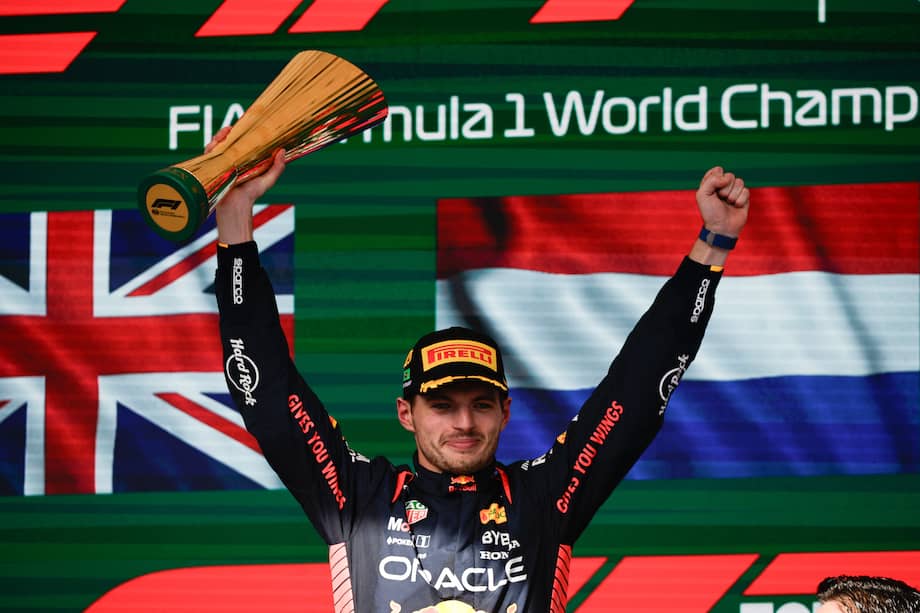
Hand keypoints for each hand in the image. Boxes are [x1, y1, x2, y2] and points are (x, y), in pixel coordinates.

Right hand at [210, 126, 286, 243]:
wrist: (236, 206)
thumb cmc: (252, 195)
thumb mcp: (268, 180)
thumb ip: (277, 168)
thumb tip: (283, 151)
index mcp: (246, 160)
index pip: (244, 143)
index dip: (244, 133)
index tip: (248, 124)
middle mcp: (233, 160)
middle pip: (229, 141)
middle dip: (230, 132)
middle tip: (234, 126)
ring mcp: (222, 163)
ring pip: (218, 145)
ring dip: (220, 136)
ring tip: (226, 131)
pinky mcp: (213, 167)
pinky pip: (209, 153)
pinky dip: (211, 146)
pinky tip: (216, 142)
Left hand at [696, 166, 749, 237]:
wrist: (722, 228)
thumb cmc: (710, 213)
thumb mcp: (702, 195)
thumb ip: (711, 180)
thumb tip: (727, 178)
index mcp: (711, 184)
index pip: (717, 170)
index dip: (716, 178)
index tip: (713, 189)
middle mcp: (723, 186)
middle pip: (729, 175)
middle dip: (725, 188)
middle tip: (720, 198)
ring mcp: (734, 192)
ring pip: (739, 182)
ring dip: (732, 195)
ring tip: (728, 203)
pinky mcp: (744, 198)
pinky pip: (746, 191)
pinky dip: (740, 200)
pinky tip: (736, 206)